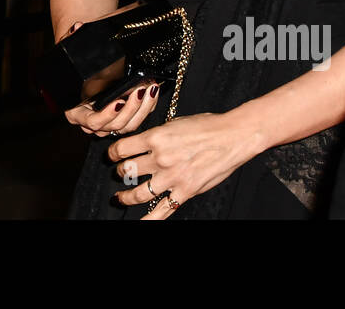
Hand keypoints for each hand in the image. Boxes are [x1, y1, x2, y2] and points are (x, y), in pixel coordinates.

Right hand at [58, 22, 159, 134]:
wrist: (84, 67)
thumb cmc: (75, 63)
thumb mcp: (68, 51)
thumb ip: (70, 40)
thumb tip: (77, 27)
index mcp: (76, 111)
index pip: (92, 122)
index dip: (106, 116)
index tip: (118, 102)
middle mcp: (92, 120)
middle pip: (114, 126)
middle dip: (130, 110)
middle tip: (140, 91)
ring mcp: (108, 121)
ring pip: (128, 126)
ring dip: (142, 110)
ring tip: (149, 89)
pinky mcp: (122, 118)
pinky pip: (136, 120)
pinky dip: (147, 108)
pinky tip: (152, 91)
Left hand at [107, 111, 265, 219]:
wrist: (233, 136)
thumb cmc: (208, 126)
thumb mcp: (175, 122)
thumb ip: (158, 135)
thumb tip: (144, 143)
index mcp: (156, 137)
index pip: (122, 148)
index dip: (112, 153)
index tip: (111, 155)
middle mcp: (160, 158)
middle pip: (127, 170)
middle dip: (120, 172)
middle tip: (120, 173)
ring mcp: (172, 177)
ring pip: (138, 193)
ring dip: (126, 196)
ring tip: (121, 197)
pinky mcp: (185, 192)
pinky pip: (162, 210)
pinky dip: (149, 219)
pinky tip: (140, 222)